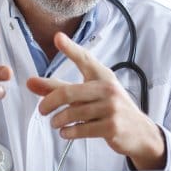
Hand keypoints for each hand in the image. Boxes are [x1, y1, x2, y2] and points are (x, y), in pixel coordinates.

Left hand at [27, 32, 165, 170]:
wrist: (139, 132)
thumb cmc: (111, 108)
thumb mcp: (89, 94)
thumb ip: (58, 88)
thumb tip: (30, 82)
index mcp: (103, 76)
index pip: (85, 59)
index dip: (70, 49)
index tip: (57, 38)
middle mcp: (107, 89)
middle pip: (68, 92)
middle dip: (49, 102)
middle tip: (41, 110)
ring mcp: (111, 108)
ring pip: (73, 113)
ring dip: (58, 120)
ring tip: (55, 123)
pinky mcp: (111, 127)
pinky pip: (81, 129)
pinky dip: (68, 132)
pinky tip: (66, 132)